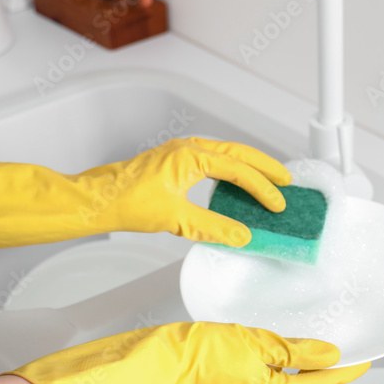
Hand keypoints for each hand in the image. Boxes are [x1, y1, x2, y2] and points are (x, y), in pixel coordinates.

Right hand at [4, 322, 369, 383]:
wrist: (160, 357)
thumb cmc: (200, 348)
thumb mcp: (258, 341)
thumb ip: (296, 350)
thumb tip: (330, 354)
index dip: (344, 372)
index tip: (363, 362)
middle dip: (324, 374)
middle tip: (345, 357)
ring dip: (300, 373)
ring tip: (317, 355)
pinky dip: (277, 372)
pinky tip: (278, 359)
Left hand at [75, 136, 291, 244]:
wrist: (96, 200)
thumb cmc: (126, 202)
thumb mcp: (175, 219)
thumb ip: (212, 227)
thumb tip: (242, 235)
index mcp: (192, 155)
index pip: (238, 170)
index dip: (262, 188)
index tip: (277, 203)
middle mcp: (189, 148)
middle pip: (238, 152)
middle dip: (265, 166)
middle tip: (287, 180)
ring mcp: (182, 153)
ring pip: (226, 153)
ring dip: (249, 166)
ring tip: (268, 179)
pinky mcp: (176, 163)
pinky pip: (213, 160)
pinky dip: (231, 170)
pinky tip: (236, 184)